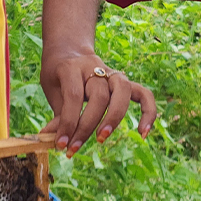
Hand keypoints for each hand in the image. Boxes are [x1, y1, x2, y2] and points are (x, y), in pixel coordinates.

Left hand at [39, 52, 157, 153]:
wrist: (69, 53)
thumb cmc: (59, 77)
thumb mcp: (52, 91)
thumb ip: (58, 115)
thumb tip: (54, 141)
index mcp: (71, 68)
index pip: (74, 96)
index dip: (67, 122)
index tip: (61, 144)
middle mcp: (95, 67)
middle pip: (99, 96)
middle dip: (87, 126)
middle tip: (74, 148)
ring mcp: (112, 73)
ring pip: (123, 91)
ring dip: (114, 118)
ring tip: (101, 139)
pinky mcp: (124, 82)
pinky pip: (143, 94)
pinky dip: (148, 112)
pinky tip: (143, 133)